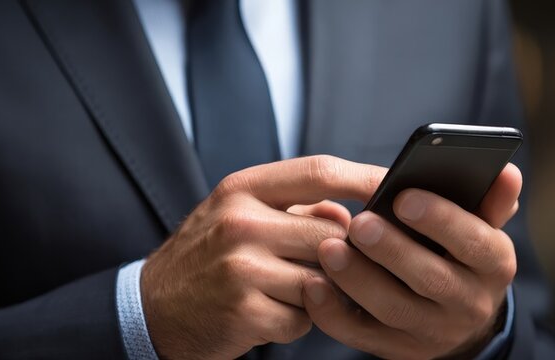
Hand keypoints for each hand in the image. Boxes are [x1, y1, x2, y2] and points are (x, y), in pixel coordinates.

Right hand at [142, 156, 384, 358]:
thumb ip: (296, 210)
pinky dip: (297, 323)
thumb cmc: (207, 259)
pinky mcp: (245, 311)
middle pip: (333, 234)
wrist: (152, 310)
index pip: (319, 171)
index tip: (401, 184)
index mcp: (241, 189)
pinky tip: (267, 314)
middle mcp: (240, 222)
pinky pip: (305, 319)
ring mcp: (241, 267)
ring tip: (284, 292)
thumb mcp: (240, 218)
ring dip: (319, 293)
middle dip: (346, 256)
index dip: (367, 178)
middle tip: (338, 268)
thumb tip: (351, 213)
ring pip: (324, 280)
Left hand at [302, 163, 521, 358]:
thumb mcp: (482, 229)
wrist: (457, 319)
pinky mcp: (396, 349)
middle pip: (432, 279)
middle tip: (358, 223)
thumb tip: (507, 170)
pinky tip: (312, 285)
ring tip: (329, 248)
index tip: (403, 196)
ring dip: (359, 280)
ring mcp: (431, 332)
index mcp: (493, 266)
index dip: (441, 220)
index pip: (474, 243)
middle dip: (393, 250)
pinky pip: (361, 336)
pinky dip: (333, 314)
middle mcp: (468, 303)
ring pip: (394, 310)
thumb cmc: (460, 255)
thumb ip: (489, 201)